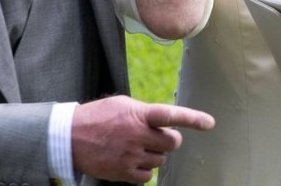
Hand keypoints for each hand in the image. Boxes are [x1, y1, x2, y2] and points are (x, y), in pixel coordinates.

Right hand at [71, 95, 214, 183]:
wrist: (70, 137)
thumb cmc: (98, 116)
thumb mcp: (122, 104)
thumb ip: (144, 112)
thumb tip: (164, 123)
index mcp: (137, 114)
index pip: (170, 115)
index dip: (191, 118)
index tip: (210, 123)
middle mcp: (136, 135)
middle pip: (172, 143)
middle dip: (167, 140)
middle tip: (154, 136)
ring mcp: (131, 156)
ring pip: (161, 161)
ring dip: (154, 155)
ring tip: (136, 147)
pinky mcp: (124, 173)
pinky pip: (148, 177)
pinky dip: (144, 170)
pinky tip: (131, 160)